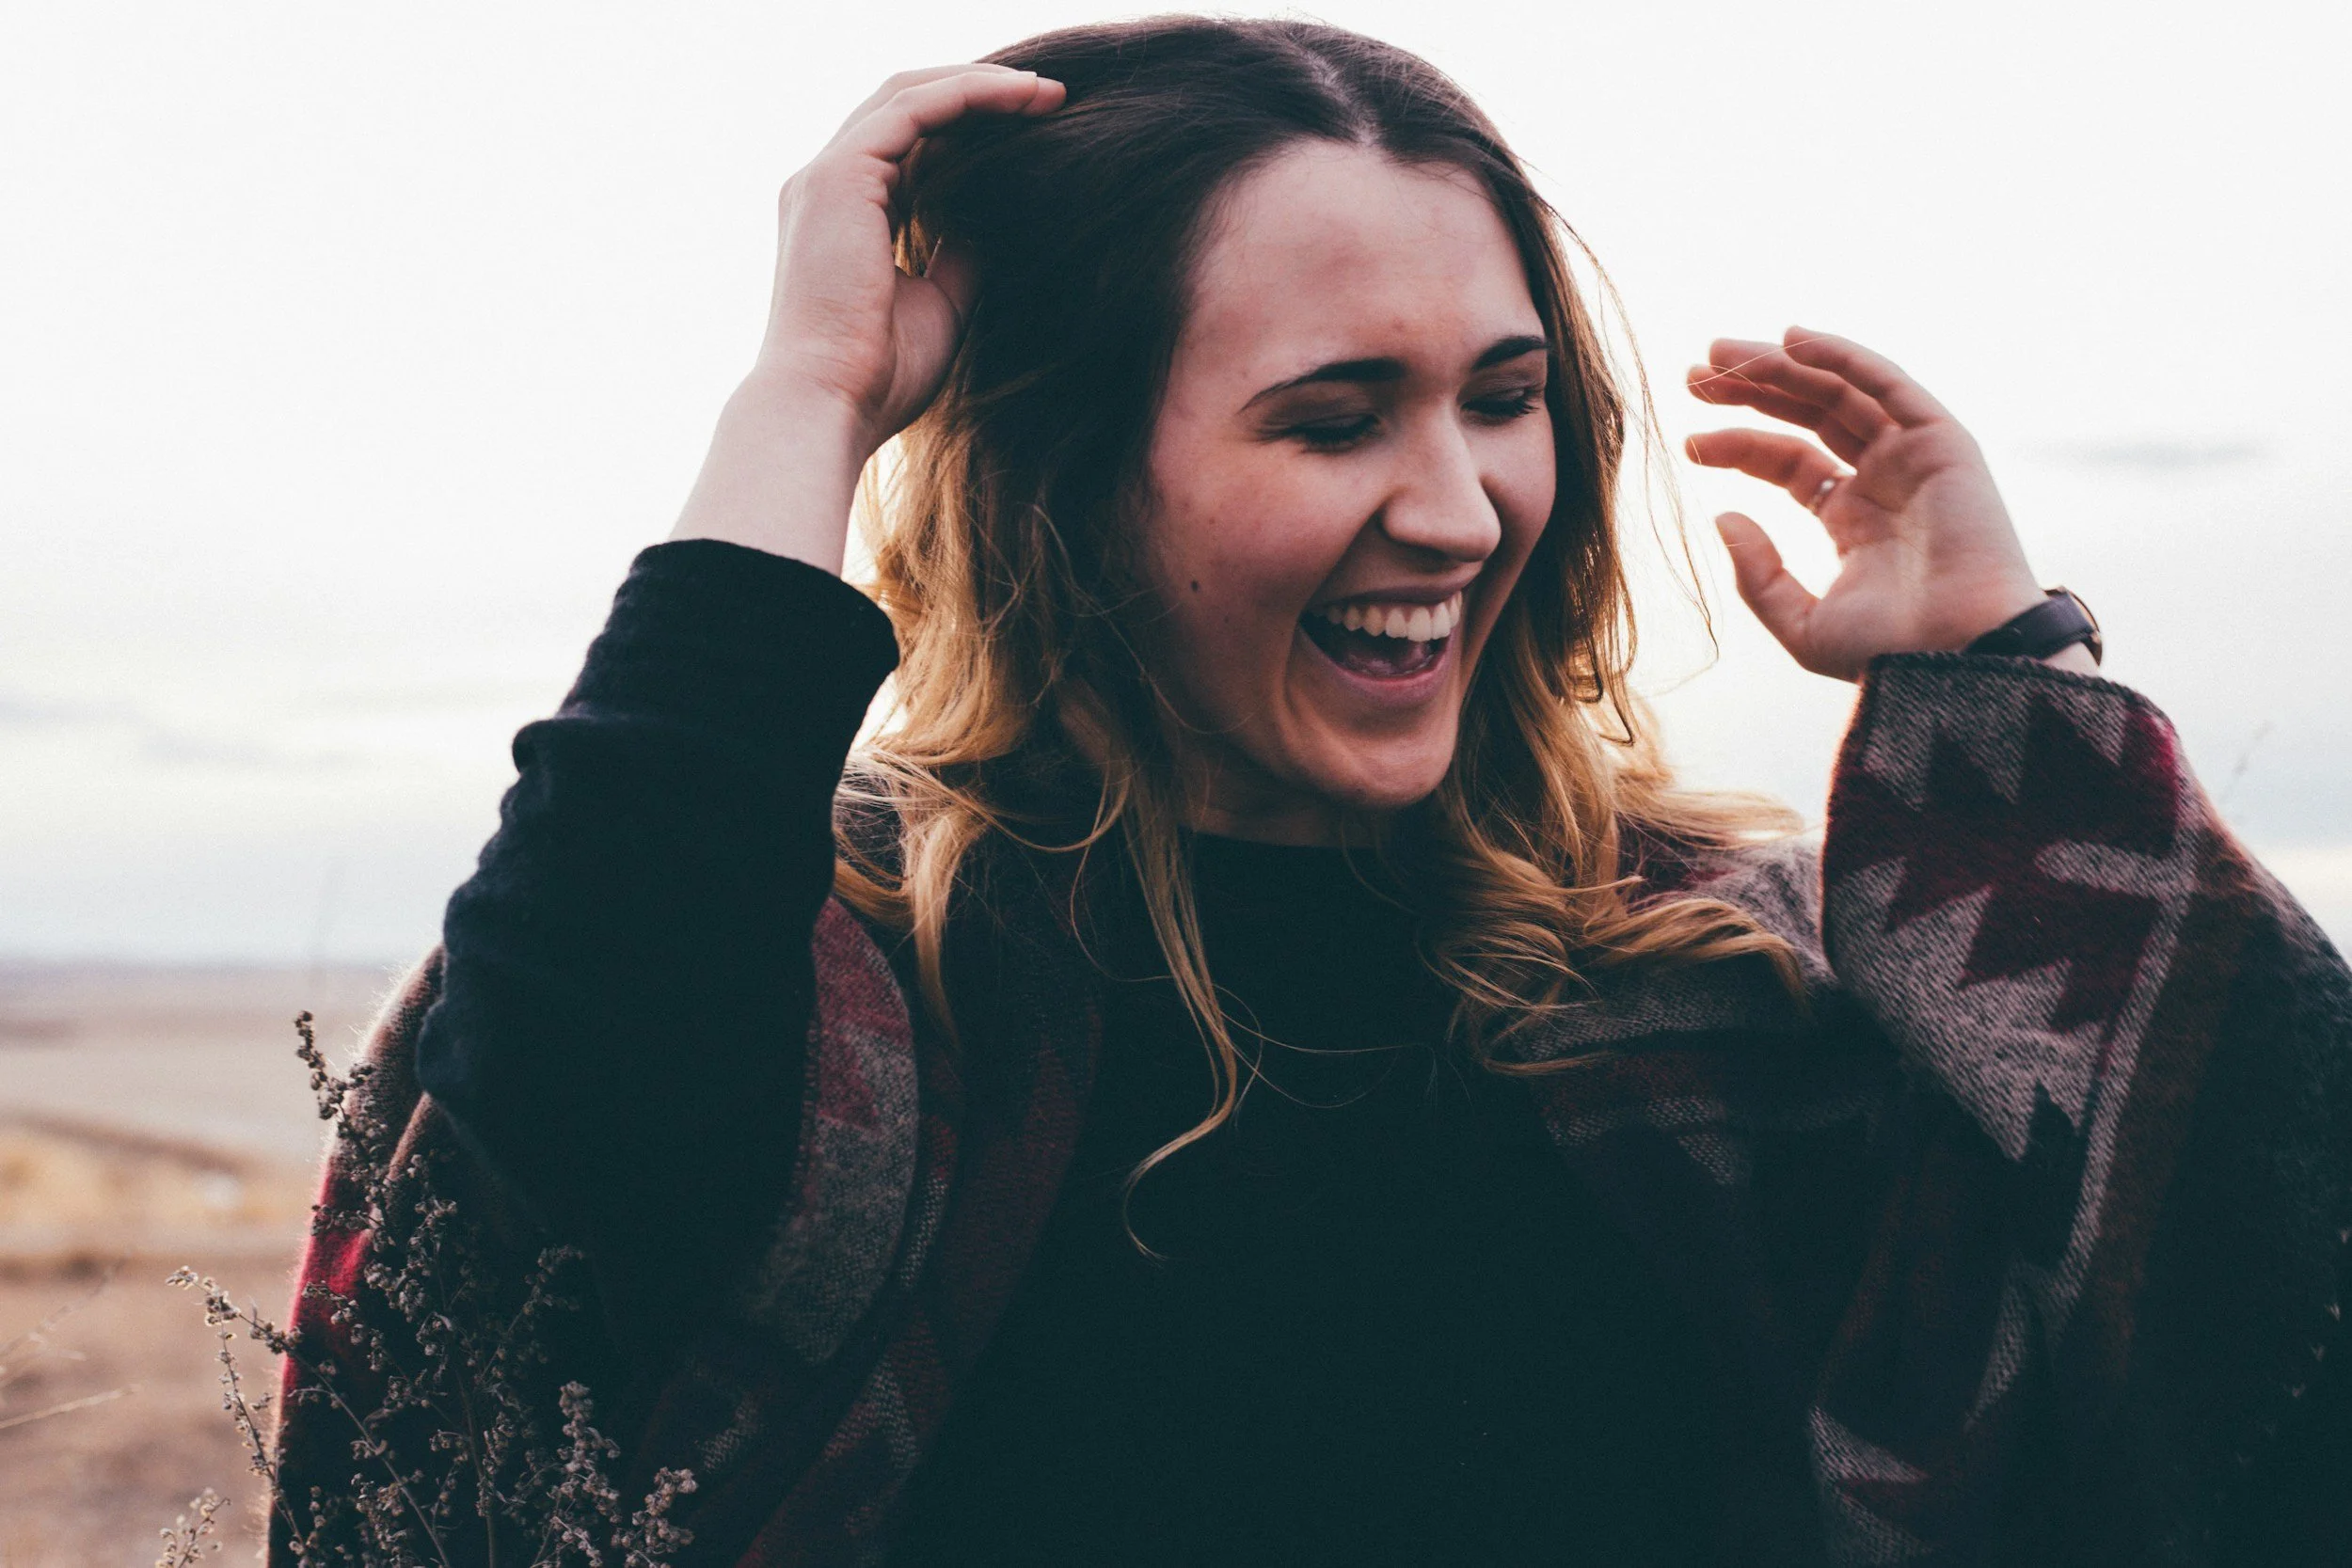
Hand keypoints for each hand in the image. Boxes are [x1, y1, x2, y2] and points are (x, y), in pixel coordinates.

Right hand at [671, 64, 1063, 569]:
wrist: (830, 407)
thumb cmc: (879, 378)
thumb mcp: (939, 305)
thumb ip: (959, 254)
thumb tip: (998, 222)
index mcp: (840, 216)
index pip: (905, 147)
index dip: (967, 130)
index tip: (1032, 132)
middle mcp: (824, 186)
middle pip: (905, 107)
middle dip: (977, 93)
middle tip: (1049, 99)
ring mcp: (826, 176)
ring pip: (909, 95)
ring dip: (981, 84)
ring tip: (1047, 93)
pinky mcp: (840, 176)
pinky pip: (913, 108)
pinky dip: (969, 94)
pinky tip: (1024, 97)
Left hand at [1684, 328, 2062, 681]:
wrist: (1958, 656)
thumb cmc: (1890, 652)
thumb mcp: (1802, 622)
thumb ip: (1758, 574)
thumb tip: (1721, 517)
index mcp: (1853, 519)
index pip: (1787, 461)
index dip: (1738, 446)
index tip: (1689, 441)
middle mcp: (1883, 480)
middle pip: (1808, 415)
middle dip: (1752, 390)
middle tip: (1693, 375)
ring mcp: (1915, 458)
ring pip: (1840, 391)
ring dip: (1781, 364)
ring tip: (1719, 352)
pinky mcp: (1943, 442)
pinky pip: (1887, 384)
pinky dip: (1842, 356)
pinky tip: (1790, 340)